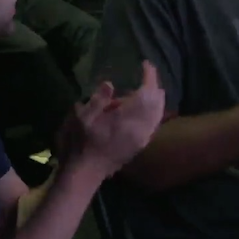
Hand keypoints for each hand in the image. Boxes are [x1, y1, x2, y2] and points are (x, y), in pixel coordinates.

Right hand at [65, 62, 165, 177]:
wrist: (85, 173)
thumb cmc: (80, 144)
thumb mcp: (82, 118)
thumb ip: (99, 100)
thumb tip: (110, 84)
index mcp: (127, 119)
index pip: (147, 92)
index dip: (149, 77)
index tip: (146, 64)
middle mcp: (141, 128)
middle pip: (157, 102)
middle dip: (154, 86)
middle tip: (146, 76)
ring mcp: (142, 138)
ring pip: (158, 113)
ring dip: (155, 99)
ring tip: (142, 91)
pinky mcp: (140, 145)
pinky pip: (154, 123)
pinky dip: (153, 112)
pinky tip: (143, 109)